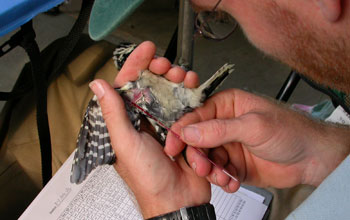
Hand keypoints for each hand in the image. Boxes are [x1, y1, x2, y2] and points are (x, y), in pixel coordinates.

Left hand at [89, 41, 209, 217]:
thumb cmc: (149, 180)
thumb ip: (113, 115)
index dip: (136, 65)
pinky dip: (191, 94)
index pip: (129, 86)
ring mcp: (166, 124)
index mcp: (128, 122)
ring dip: (177, 80)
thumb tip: (98, 87)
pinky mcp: (185, 128)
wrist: (178, 200)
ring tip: (182, 76)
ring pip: (171, 92)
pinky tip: (193, 88)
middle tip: (166, 65)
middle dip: (160, 70)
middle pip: (152, 85)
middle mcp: (146, 120)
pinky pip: (187, 106)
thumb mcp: (126, 145)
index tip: (146, 50)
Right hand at [166, 89, 349, 189]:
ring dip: (210, 171)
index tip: (173, 144)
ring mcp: (228, 145)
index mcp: (227, 106)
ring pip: (206, 158)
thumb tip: (190, 131)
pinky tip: (232, 182)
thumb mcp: (253, 126)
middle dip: (197, 155)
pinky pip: (218, 172)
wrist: (311, 157)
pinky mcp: (233, 164)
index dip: (182, 129)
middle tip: (202, 167)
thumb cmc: (290, 131)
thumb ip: (219, 129)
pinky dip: (222, 180)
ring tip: (222, 177)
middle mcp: (224, 125)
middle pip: (197, 139)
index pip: (196, 115)